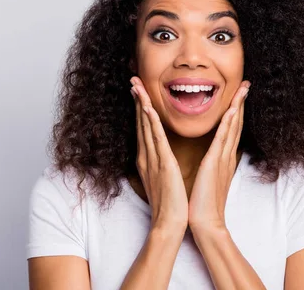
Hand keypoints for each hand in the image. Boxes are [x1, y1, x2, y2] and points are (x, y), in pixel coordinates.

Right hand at [130, 76, 188, 232]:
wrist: (170, 223)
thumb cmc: (169, 204)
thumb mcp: (162, 178)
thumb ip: (159, 164)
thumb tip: (161, 154)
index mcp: (148, 159)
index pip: (144, 128)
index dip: (140, 108)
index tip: (138, 91)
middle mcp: (146, 156)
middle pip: (140, 122)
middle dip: (136, 100)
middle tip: (133, 79)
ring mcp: (153, 159)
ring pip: (146, 126)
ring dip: (141, 104)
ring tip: (137, 85)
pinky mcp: (163, 164)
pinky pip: (156, 138)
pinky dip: (150, 122)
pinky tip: (147, 107)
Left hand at [188, 80, 250, 231]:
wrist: (206, 222)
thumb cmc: (204, 203)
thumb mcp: (210, 178)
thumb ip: (213, 164)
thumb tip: (213, 156)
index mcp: (223, 158)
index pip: (231, 129)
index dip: (236, 110)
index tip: (239, 94)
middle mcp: (226, 155)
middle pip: (236, 123)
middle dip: (241, 103)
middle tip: (246, 83)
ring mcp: (222, 158)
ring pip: (232, 126)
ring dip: (237, 106)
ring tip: (242, 88)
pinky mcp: (214, 163)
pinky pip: (222, 139)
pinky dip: (228, 123)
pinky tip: (232, 110)